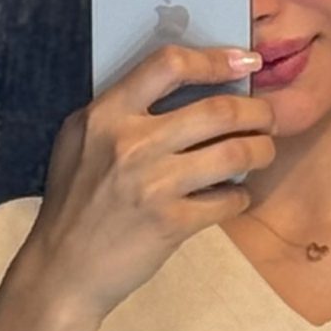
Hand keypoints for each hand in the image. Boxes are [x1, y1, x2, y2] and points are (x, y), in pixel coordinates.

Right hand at [20, 40, 277, 320]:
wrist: (63, 270)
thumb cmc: (74, 204)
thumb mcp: (80, 141)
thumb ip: (119, 113)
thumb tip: (179, 90)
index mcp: (107, 114)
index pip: (169, 65)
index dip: (215, 59)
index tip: (244, 63)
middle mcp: (131, 144)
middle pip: (216, 110)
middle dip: (256, 112)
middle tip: (268, 118)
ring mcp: (153, 186)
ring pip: (232, 154)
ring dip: (260, 151)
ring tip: (263, 152)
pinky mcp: (170, 225)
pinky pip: (225, 201)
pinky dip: (240, 196)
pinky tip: (236, 195)